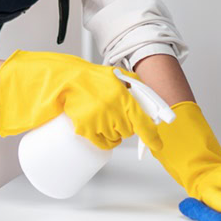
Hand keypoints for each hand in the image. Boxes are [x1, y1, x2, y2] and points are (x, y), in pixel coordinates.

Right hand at [0, 50, 161, 150]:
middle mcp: (114, 110)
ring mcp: (100, 121)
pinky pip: (102, 144)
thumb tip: (150, 101)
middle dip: (124, 127)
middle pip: (128, 131)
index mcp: (124, 96)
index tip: (156, 144)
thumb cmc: (90, 78)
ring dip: (113, 134)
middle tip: (114, 115)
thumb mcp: (118, 76)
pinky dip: (103, 142)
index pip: (144, 122)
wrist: (64, 81)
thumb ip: (135, 86)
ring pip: (115, 139)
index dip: (152, 136)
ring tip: (104, 120)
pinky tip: (100, 133)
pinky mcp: (87, 129)